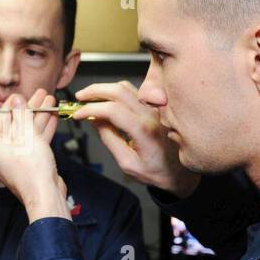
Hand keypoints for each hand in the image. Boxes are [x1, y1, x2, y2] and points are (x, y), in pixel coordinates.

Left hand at [0, 89, 68, 221]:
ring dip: (40, 117)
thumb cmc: (31, 169)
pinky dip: (43, 131)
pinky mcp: (30, 163)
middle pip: (16, 124)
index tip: (21, 94)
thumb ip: (22, 115)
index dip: (13, 104)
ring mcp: (16, 158)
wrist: (45, 194)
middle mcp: (2, 152)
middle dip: (31, 108)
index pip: (2, 118)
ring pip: (28, 133)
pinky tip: (52, 118)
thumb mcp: (26, 134)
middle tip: (41, 94)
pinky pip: (34, 143)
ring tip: (50, 101)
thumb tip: (17, 100)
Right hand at [73, 81, 199, 196]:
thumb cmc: (157, 171)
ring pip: (126, 88)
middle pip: (118, 91)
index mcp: (144, 131)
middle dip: (94, 91)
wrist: (181, 172)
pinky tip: (106, 100)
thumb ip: (110, 140)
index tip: (77, 114)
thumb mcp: (128, 163)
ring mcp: (155, 109)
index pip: (112, 110)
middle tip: (79, 98)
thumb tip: (95, 120)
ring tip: (89, 97)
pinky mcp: (155, 107)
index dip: (90, 109)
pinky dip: (115, 92)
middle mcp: (151, 115)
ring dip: (104, 89)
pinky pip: (133, 92)